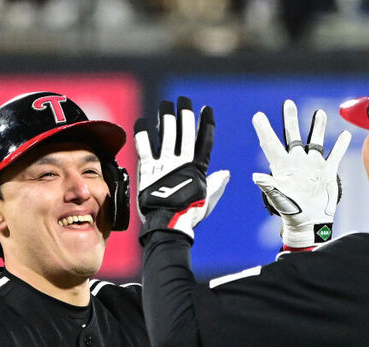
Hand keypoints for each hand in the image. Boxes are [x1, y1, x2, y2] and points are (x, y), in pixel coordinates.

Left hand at [135, 97, 229, 242]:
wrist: (169, 224)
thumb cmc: (189, 215)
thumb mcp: (207, 200)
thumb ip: (216, 184)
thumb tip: (225, 173)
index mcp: (198, 170)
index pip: (204, 142)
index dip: (206, 124)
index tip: (207, 110)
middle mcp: (182, 163)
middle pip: (185, 133)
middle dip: (185, 114)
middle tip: (183, 100)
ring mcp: (165, 165)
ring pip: (167, 134)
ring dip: (166, 117)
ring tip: (165, 104)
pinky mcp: (148, 170)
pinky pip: (145, 147)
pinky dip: (143, 133)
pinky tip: (143, 121)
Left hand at [252, 101, 349, 249]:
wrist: (311, 222)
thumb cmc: (292, 211)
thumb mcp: (278, 198)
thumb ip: (269, 186)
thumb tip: (256, 176)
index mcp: (282, 166)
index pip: (270, 144)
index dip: (264, 130)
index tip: (257, 116)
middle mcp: (297, 162)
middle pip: (292, 135)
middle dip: (290, 119)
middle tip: (288, 103)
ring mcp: (312, 165)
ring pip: (315, 140)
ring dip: (317, 127)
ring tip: (319, 113)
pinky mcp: (327, 171)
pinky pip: (335, 155)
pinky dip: (340, 145)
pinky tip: (345, 134)